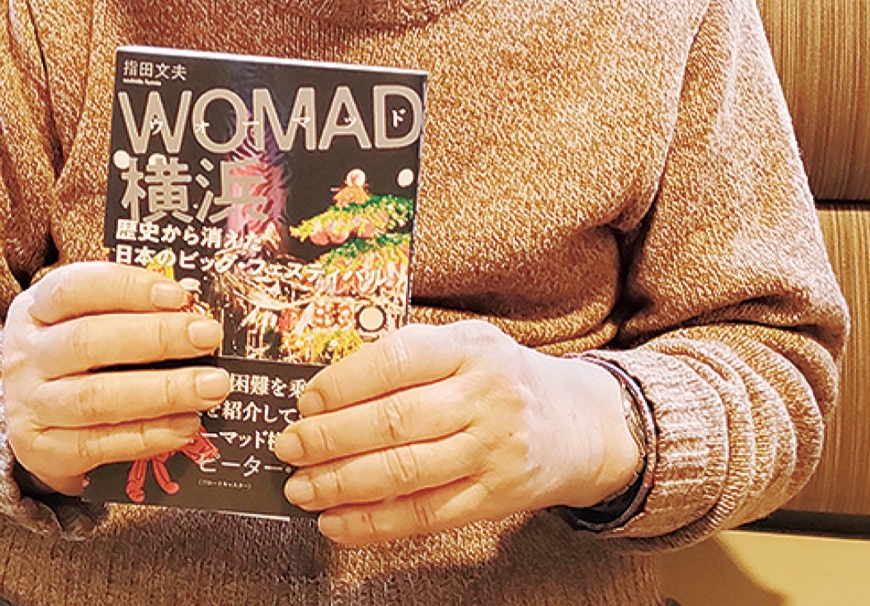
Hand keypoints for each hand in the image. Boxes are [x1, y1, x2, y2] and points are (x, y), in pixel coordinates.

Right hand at [1, 262, 229, 496]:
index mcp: (36, 309)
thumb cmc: (72, 353)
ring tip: (211, 387)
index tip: (179, 295)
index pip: (74, 288)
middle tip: (208, 337)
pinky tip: (186, 424)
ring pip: (96, 398)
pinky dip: (149, 435)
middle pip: (88, 341)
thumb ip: (127, 310)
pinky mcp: (42, 450)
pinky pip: (98, 445)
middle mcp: (27, 355)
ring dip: (162, 392)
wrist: (23, 413)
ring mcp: (30, 405)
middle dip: (157, 338)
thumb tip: (193, 310)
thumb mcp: (82, 318)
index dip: (128, 288)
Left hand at [272, 321, 639, 544]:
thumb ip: (409, 358)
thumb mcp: (467, 345)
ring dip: (342, 484)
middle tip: (287, 447)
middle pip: (394, 421)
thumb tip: (326, 387)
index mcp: (470, 347)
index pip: (395, 361)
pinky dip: (373, 524)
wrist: (582, 422)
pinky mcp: (497, 497)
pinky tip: (338, 522)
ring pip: (404, 473)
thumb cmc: (503, 378)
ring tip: (302, 488)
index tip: (304, 401)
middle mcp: (485, 396)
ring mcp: (494, 450)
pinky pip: (425, 516)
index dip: (342, 384)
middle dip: (329, 439)